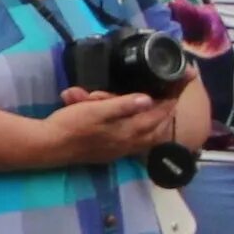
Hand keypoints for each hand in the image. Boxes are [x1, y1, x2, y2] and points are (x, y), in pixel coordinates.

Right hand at [39, 89, 170, 164]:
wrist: (50, 146)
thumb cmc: (71, 125)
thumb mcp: (96, 109)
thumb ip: (123, 105)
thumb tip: (148, 99)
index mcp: (129, 130)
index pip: (158, 112)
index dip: (172, 96)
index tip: (183, 81)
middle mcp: (130, 143)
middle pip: (159, 126)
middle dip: (168, 109)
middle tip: (172, 92)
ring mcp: (121, 150)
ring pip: (150, 136)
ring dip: (157, 121)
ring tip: (161, 107)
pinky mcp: (112, 152)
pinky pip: (138, 142)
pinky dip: (145, 130)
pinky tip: (138, 125)